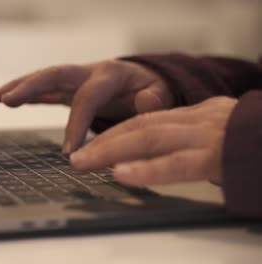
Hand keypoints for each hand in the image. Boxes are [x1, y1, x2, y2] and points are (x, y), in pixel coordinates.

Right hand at [0, 60, 172, 152]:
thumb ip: (154, 101)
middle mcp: (88, 72)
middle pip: (55, 74)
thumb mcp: (159, 95)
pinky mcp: (68, 89)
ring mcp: (75, 79)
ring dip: (20, 86)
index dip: (76, 125)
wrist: (142, 80)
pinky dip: (25, 93)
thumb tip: (143, 105)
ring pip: (44, 79)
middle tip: (8, 99)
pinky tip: (2, 97)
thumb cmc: (149, 90)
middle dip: (31, 86)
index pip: (87, 99)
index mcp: (110, 74)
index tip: (69, 153)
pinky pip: (44, 90)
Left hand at [70, 96, 237, 185]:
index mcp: (200, 116)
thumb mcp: (223, 139)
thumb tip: (160, 159)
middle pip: (141, 126)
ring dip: (112, 151)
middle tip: (77, 159)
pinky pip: (180, 163)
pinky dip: (149, 169)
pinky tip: (123, 175)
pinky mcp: (223, 155)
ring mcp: (211, 135)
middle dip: (105, 142)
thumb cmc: (259, 145)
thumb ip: (193, 145)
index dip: (116, 134)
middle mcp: (201, 119)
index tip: (92, 147)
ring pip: (151, 137)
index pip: (147, 120)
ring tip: (84, 164)